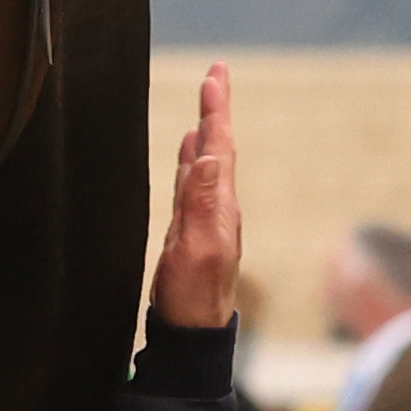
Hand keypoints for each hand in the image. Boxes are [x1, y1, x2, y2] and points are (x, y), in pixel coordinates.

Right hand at [148, 62, 243, 331]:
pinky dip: (193, 164)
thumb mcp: (196, 247)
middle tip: (215, 77)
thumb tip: (210, 152)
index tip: (215, 75)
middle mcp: (217, 208)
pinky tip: (191, 157)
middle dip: (215, 111)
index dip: (216, 111)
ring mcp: (204, 220)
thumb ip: (202, 201)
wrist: (191, 334)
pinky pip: (193, 186)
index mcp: (220, 206)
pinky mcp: (190, 232)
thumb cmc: (193, 297)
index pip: (220, 147)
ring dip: (206, 134)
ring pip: (206, 165)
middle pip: (218, 148)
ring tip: (206, 108)